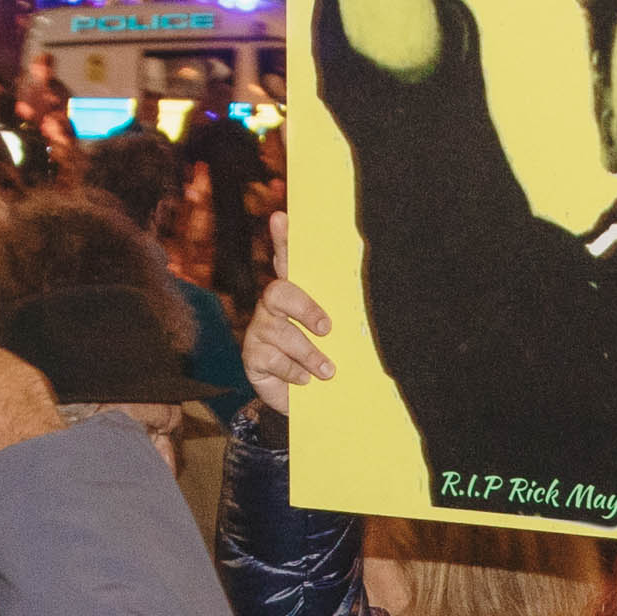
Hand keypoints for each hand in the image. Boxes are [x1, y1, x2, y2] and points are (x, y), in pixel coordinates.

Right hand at [243, 211, 336, 416]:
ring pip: (280, 331)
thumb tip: (363, 269)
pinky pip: (271, 359)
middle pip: (279, 292)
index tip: (282, 217)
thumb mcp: (339, 332)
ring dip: (309, 353)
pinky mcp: (252, 357)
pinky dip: (294, 371)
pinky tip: (306, 380)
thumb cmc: (327, 355)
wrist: (312, 398)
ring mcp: (259, 331)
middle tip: (327, 328)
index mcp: (295, 294)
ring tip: (328, 371)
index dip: (283, 239)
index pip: (287, 260)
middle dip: (305, 308)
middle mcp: (272, 307)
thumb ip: (344, 306)